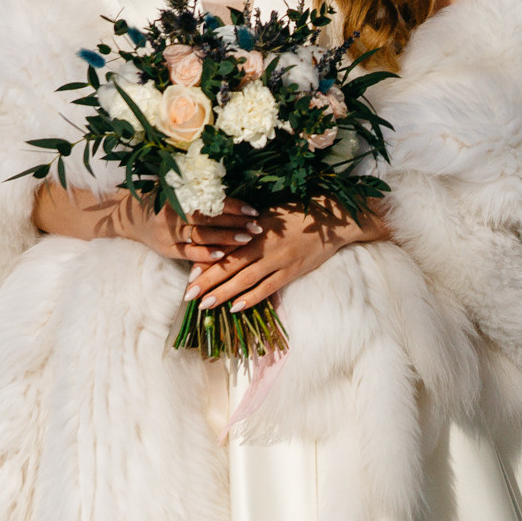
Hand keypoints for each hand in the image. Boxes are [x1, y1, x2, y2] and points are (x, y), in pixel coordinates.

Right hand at [137, 195, 264, 266]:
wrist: (130, 218)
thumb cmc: (160, 198)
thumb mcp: (174, 186)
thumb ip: (197, 186)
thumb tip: (231, 179)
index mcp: (178, 197)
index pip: (210, 202)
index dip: (233, 206)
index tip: (253, 210)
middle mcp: (173, 215)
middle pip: (209, 220)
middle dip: (236, 224)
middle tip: (258, 227)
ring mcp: (169, 235)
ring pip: (201, 237)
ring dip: (226, 239)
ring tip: (247, 239)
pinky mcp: (167, 250)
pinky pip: (188, 254)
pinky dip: (205, 255)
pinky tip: (222, 256)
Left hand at [185, 199, 390, 314]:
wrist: (334, 219)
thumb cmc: (300, 212)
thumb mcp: (271, 213)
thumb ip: (250, 227)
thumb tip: (226, 240)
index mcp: (257, 228)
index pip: (227, 248)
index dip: (207, 262)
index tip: (190, 274)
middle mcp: (265, 244)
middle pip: (231, 266)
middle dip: (207, 281)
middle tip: (188, 295)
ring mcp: (279, 260)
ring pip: (246, 280)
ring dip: (224, 293)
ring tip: (204, 305)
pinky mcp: (292, 271)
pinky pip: (268, 288)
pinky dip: (251, 298)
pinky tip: (236, 308)